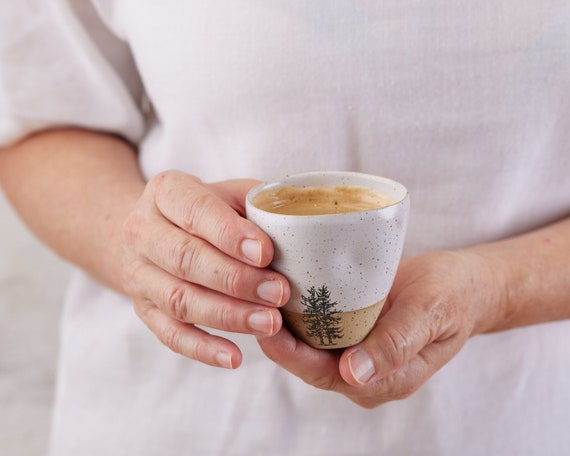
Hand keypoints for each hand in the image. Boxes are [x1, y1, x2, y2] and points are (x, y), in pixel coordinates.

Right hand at [121, 170, 289, 368]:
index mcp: (166, 191)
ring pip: (179, 300)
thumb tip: (301, 225)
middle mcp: (142, 231)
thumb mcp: (227, 193)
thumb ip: (256, 204)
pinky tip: (234, 358)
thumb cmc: (205, 210)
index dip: (230, 234)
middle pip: (185, 259)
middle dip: (236, 280)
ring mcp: (138, 274)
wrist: (153, 230)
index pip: (195, 211)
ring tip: (269, 324)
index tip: (266, 253)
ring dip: (227, 315)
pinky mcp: (143, 309)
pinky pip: (170, 335)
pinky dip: (202, 349)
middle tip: (279, 293)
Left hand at [258, 250, 501, 407]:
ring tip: (257, 293)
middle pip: (309, 361)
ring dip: (284, 323)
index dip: (291, 356)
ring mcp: (357, 350)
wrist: (463, 285)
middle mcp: (364, 370)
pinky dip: (300, 310)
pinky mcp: (353, 328)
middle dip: (278, 338)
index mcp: (384, 379)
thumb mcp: (429, 315)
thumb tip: (353, 374)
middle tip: (252, 303)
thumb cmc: (451, 298)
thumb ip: (396, 345)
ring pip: (310, 344)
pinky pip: (320, 325)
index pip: (325, 375)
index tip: (267, 327)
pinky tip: (282, 288)